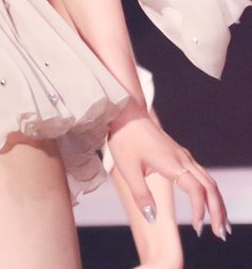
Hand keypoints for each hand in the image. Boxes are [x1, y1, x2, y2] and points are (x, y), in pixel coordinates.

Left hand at [106, 109, 228, 241]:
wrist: (125, 113)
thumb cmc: (124, 139)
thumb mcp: (127, 169)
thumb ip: (141, 194)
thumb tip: (153, 218)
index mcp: (171, 162)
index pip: (196, 189)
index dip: (200, 210)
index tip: (197, 227)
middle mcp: (182, 158)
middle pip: (210, 185)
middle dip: (218, 210)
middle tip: (221, 233)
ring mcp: (182, 155)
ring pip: (208, 179)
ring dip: (217, 201)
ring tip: (220, 223)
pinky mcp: (179, 154)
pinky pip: (201, 174)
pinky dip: (209, 191)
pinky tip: (208, 202)